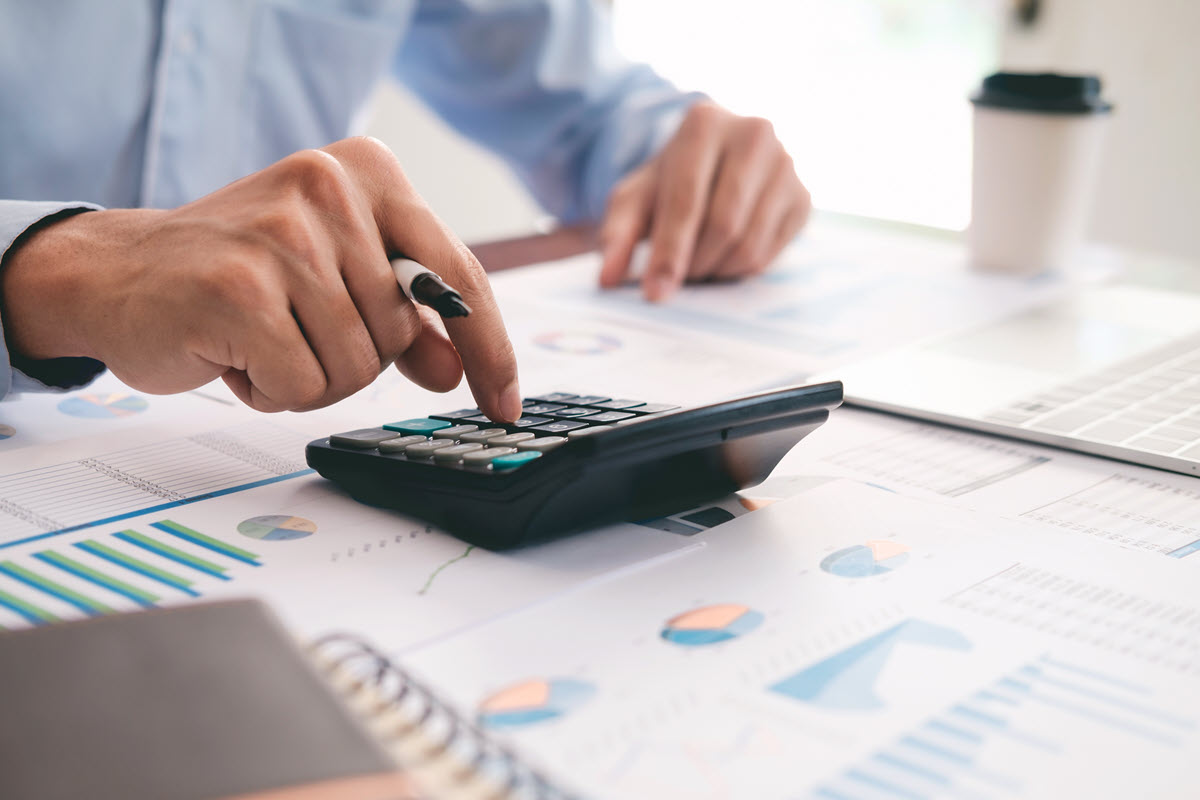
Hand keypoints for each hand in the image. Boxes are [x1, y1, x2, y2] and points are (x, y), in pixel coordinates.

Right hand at [0, 137, 521, 419]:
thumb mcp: (334, 278)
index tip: (504, 402)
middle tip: (295, 327)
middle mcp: (331, 187)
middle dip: (354, 357)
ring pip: (356, 367)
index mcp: (369, 172)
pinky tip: (233, 352)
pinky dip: (269, 389)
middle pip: (401, 334)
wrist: (118, 272)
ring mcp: (285, 234)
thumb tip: (456, 369)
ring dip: (308, 376)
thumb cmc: (239, 274)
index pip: (458, 275)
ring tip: (260, 336)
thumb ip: (403, 317)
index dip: (489, 348)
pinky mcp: (241, 287)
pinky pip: (303, 385)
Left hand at [598, 102, 810, 301]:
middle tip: (677, 278)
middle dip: (695, 264)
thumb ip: (616, 234)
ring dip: (717, 270)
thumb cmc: (670, 180)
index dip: (669, 253)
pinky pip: (771, 254)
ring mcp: (787, 164)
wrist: (714, 159)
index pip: (686, 201)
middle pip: (723, 226)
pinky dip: (740, 269)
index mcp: (704, 123)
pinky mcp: (803, 197)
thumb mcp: (634, 198)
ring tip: (697, 264)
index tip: (655, 293)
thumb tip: (607, 278)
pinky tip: (723, 257)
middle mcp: (754, 134)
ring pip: (750, 244)